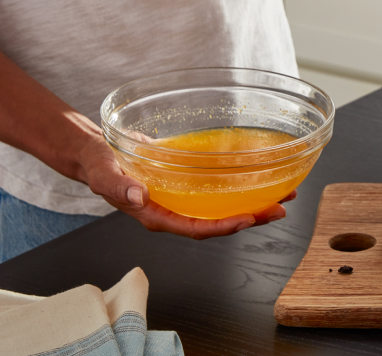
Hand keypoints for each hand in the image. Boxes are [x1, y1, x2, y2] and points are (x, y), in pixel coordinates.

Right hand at [75, 131, 291, 238]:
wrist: (98, 153)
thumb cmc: (99, 165)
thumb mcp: (104, 174)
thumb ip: (119, 186)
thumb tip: (138, 195)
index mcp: (157, 216)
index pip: (196, 228)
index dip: (223, 227)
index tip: (247, 219)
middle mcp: (174, 211)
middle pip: (218, 221)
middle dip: (251, 218)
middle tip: (279, 208)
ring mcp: (183, 198)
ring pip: (222, 206)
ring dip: (253, 202)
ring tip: (283, 194)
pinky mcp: (188, 183)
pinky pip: (218, 188)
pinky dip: (239, 184)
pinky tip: (260, 175)